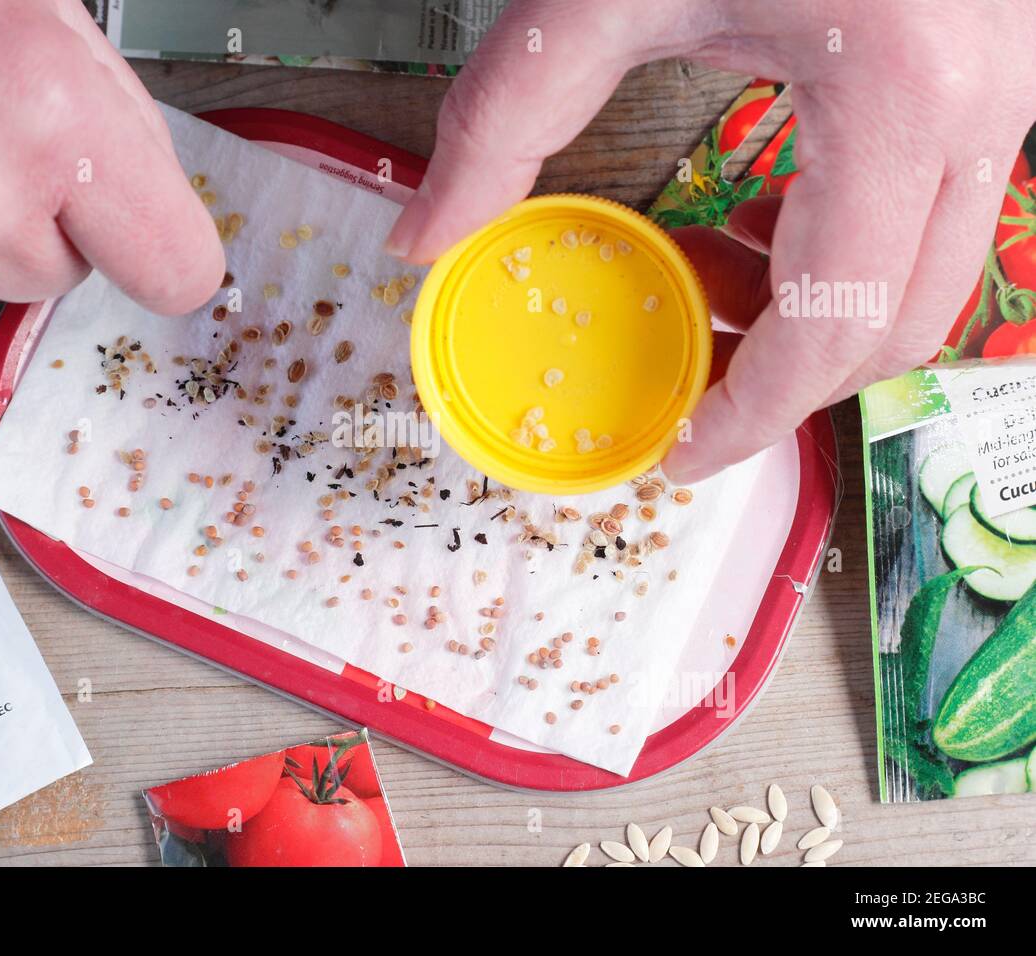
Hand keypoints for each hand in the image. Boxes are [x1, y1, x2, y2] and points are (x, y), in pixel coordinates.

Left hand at [385, 0, 1035, 482]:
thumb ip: (498, 122)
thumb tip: (423, 237)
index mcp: (901, 90)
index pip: (835, 321)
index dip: (754, 414)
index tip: (680, 451)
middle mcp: (990, 97)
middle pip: (903, 322)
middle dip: (791, 382)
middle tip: (688, 387)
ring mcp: (1016, 81)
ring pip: (931, 272)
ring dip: (818, 316)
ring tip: (711, 298)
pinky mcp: (1001, 64)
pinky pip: (934, 208)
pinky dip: (846, 247)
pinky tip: (766, 224)